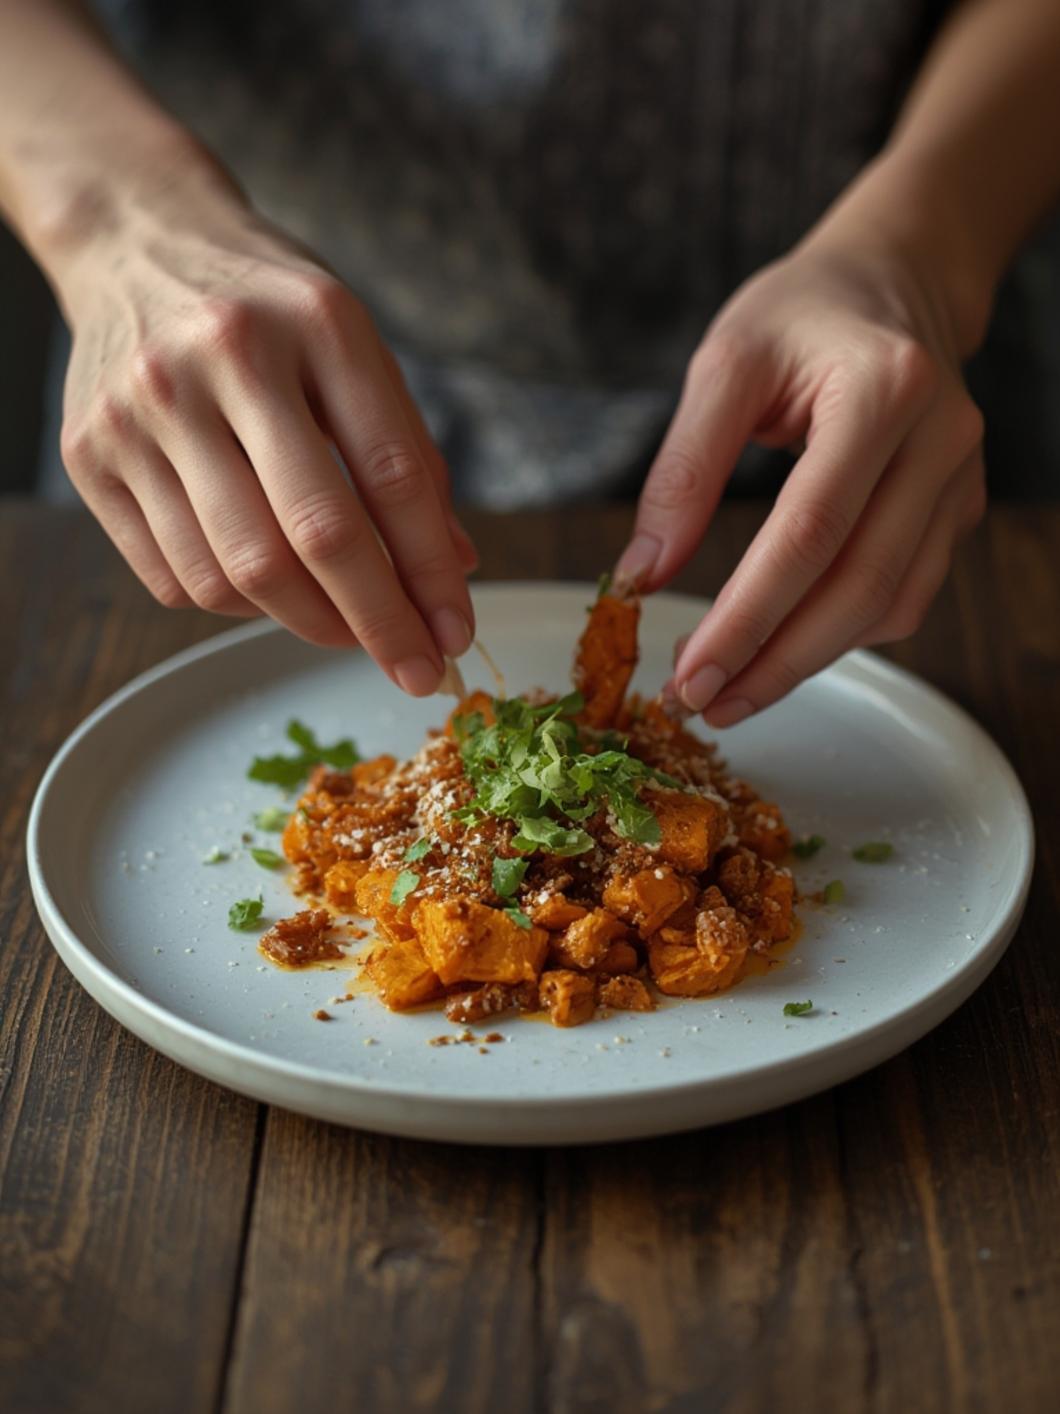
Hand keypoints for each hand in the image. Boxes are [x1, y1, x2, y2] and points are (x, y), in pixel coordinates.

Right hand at [57, 189, 476, 695]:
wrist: (135, 240)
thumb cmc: (269, 308)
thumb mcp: (354, 347)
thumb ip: (405, 454)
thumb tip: (453, 569)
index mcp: (316, 321)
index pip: (390, 475)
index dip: (430, 572)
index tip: (455, 634)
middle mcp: (223, 359)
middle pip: (312, 536)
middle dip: (376, 622)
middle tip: (414, 668)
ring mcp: (144, 409)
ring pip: (236, 572)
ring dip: (306, 624)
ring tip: (343, 627)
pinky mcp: (88, 453)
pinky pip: (175, 576)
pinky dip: (234, 604)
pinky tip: (266, 588)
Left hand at [616, 229, 986, 725]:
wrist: (893, 279)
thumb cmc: (800, 314)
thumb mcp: (724, 363)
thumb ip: (683, 470)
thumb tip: (640, 577)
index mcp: (883, 390)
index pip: (811, 532)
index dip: (749, 616)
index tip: (690, 673)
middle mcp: (940, 440)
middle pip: (859, 585)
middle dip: (775, 661)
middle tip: (702, 704)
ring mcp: (960, 479)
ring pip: (891, 604)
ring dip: (808, 661)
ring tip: (731, 692)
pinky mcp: (957, 507)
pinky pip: (906, 594)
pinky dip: (843, 634)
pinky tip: (784, 647)